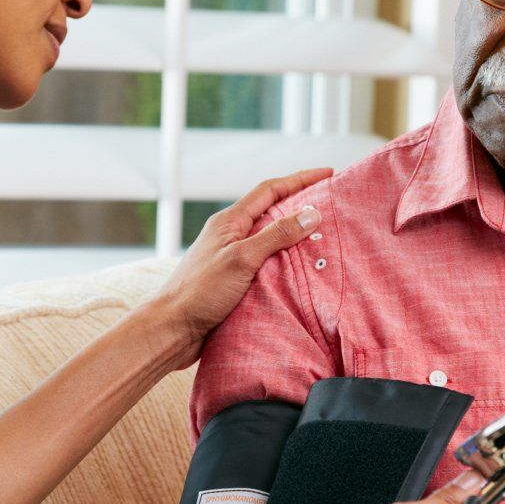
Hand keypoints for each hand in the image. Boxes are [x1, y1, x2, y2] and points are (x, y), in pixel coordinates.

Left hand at [146, 169, 330, 367]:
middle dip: (301, 204)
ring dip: (295, 235)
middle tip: (332, 204)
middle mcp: (231, 235)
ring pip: (270, 239)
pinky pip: (266, 263)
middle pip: (272, 211)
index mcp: (230, 221)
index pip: (271, 190)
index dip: (300, 179)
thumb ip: (276, 235)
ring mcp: (232, 258)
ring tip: (325, 237)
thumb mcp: (242, 259)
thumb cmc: (200, 291)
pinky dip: (286, 262)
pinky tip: (302, 271)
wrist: (172, 329)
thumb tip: (311, 214)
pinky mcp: (235, 281)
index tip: (328, 174)